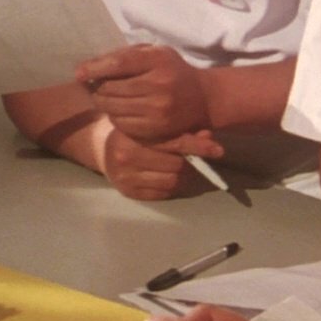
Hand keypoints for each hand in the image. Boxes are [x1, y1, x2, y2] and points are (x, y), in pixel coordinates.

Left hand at [77, 44, 210, 141]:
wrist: (202, 99)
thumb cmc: (171, 71)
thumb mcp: (155, 53)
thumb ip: (125, 56)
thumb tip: (89, 67)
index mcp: (158, 61)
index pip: (118, 64)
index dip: (94, 68)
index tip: (78, 73)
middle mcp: (159, 86)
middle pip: (111, 88)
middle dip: (95, 87)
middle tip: (89, 85)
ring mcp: (158, 110)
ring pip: (113, 108)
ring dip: (101, 102)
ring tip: (101, 96)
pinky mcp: (156, 129)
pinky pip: (121, 124)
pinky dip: (113, 116)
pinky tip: (116, 109)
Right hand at [99, 122, 222, 200]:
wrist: (102, 149)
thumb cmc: (134, 134)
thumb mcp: (153, 126)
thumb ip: (179, 130)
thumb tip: (208, 137)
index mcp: (132, 133)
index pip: (173, 142)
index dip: (197, 146)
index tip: (218, 150)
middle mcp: (125, 155)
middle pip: (175, 164)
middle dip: (189, 162)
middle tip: (194, 159)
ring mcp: (125, 176)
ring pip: (171, 181)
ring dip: (184, 176)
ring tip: (183, 169)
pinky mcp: (128, 192)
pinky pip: (162, 193)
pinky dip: (172, 186)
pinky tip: (169, 177)